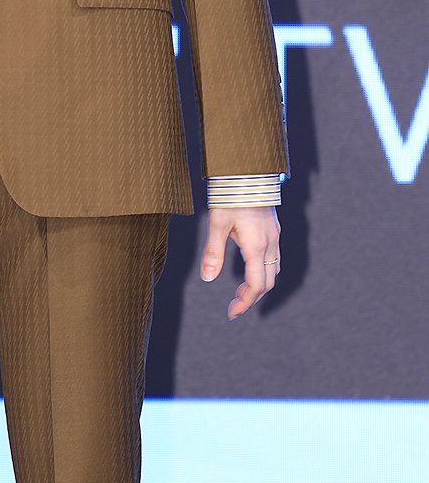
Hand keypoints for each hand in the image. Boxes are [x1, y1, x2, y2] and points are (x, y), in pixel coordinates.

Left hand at [200, 206, 280, 320]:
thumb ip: (213, 251)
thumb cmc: (231, 195)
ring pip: (274, 270)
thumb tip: (207, 278)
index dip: (245, 302)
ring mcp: (274, 236)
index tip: (232, 313)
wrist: (248, 170)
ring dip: (259, 285)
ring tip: (240, 291)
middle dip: (252, 297)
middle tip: (234, 306)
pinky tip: (250, 268)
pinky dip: (264, 270)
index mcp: (257, 246)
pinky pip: (274, 257)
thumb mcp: (217, 222)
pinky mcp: (273, 228)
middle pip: (268, 282)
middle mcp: (270, 244)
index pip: (256, 285)